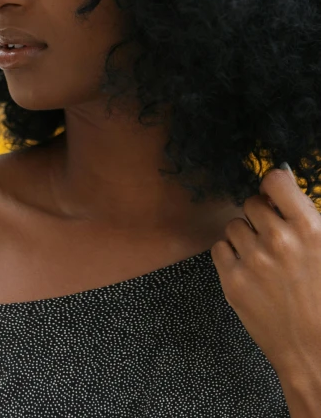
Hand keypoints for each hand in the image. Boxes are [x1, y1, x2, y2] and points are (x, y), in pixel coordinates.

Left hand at [210, 164, 320, 378]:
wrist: (316, 352)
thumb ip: (305, 214)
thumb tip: (284, 178)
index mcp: (308, 228)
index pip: (274, 180)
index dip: (274, 187)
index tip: (275, 196)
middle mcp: (278, 240)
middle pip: (251, 203)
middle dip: (260, 216)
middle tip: (272, 235)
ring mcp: (252, 260)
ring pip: (233, 225)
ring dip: (245, 236)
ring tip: (263, 258)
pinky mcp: (233, 281)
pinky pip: (220, 248)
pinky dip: (231, 256)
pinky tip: (249, 270)